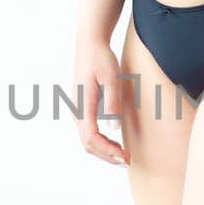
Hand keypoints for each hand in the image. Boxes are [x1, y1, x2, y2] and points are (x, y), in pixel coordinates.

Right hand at [74, 38, 130, 166]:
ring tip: (123, 155)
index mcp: (82, 104)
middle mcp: (76, 110)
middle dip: (107, 155)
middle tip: (127, 160)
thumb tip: (113, 129)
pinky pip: (88, 132)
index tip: (124, 156)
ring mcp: (77, 109)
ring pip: (87, 140)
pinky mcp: (81, 107)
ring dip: (104, 151)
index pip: (91, 137)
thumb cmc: (101, 58)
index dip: (107, 151)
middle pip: (87, 143)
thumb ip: (112, 103)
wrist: (90, 43)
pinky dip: (100, 142)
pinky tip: (114, 143)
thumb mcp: (112, 78)